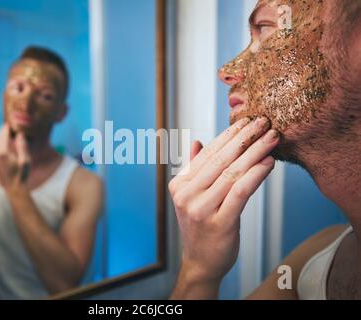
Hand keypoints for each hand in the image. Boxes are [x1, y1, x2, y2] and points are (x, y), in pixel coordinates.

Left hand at [0, 124, 30, 192]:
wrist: (14, 190)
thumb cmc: (21, 175)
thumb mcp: (25, 160)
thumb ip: (22, 146)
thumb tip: (19, 135)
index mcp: (2, 152)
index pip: (3, 134)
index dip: (8, 127)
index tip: (12, 122)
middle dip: (5, 131)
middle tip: (11, 125)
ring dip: (3, 138)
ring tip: (11, 133)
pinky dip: (1, 144)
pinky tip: (8, 145)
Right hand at [169, 117, 278, 285]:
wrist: (201, 262)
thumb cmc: (201, 227)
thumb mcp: (192, 196)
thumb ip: (194, 169)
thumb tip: (196, 142)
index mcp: (179, 184)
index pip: (207, 154)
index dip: (228, 136)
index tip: (246, 122)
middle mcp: (187, 195)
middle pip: (220, 160)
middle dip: (245, 138)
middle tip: (263, 122)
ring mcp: (201, 209)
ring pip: (232, 173)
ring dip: (255, 153)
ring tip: (272, 139)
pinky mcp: (219, 223)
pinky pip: (240, 192)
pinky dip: (256, 175)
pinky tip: (269, 163)